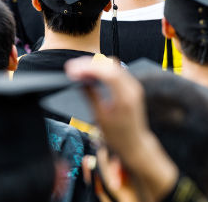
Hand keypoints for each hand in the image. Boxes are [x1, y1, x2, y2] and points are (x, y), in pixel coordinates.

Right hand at [65, 57, 177, 200]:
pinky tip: (90, 74)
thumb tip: (81, 81)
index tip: (73, 70)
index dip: (88, 68)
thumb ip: (91, 96)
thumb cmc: (119, 136)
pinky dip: (102, 70)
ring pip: (113, 65)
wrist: (135, 144)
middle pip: (110, 65)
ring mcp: (133, 86)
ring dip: (95, 65)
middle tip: (72, 68)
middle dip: (89, 64)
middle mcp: (132, 88)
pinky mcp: (131, 87)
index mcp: (125, 97)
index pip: (108, 73)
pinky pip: (116, 71)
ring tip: (78, 70)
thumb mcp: (101, 118)